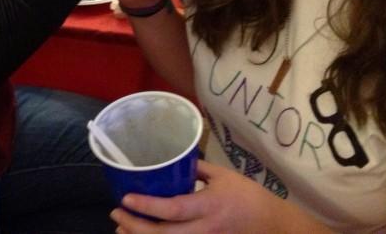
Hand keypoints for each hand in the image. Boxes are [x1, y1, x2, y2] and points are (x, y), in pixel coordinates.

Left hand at [111, 160, 315, 232]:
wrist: (269, 224)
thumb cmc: (246, 195)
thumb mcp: (223, 175)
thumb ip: (196, 168)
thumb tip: (172, 159)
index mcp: (209, 206)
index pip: (173, 209)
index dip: (147, 206)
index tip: (126, 198)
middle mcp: (204, 229)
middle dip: (135, 227)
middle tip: (116, 214)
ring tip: (121, 229)